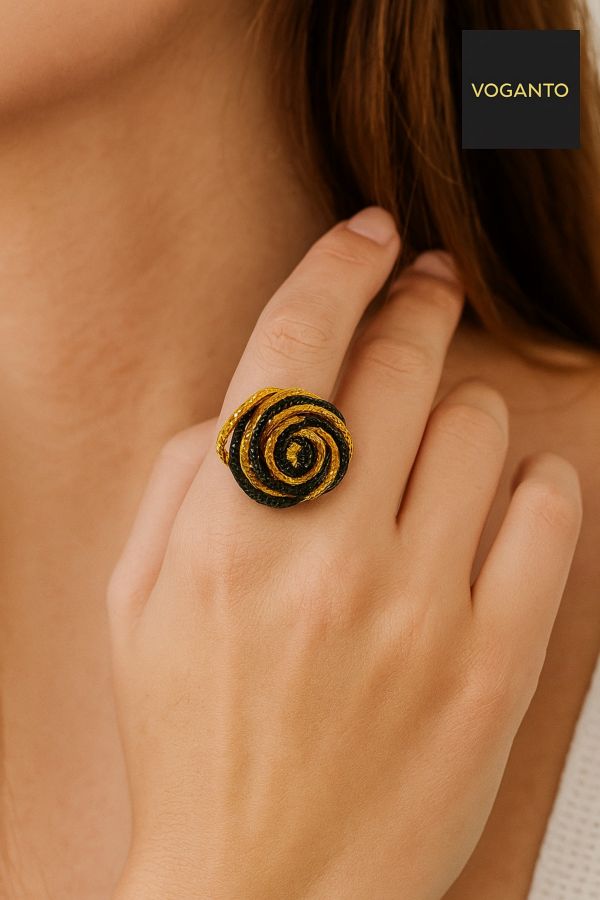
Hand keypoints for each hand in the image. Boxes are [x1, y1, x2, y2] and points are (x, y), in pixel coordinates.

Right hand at [108, 207, 581, 898]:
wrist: (265, 891)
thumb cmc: (193, 742)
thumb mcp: (135, 605)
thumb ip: (182, 480)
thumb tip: (251, 398)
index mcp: (225, 536)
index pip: (289, 351)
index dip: (334, 270)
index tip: (367, 236)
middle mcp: (324, 560)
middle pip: (394, 368)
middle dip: (415, 304)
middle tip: (429, 285)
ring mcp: (418, 612)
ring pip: (477, 427)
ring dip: (462, 411)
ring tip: (441, 438)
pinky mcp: (492, 665)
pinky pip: (547, 513)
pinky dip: (533, 485)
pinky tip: (501, 500)